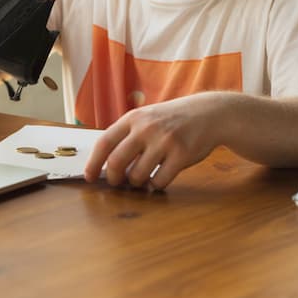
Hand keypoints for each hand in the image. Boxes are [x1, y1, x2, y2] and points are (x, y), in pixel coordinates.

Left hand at [83, 94, 221, 189]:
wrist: (209, 113)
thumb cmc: (172, 119)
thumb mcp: (147, 118)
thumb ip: (127, 135)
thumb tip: (105, 164)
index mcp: (133, 118)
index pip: (104, 142)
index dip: (93, 163)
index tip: (89, 177)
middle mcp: (146, 128)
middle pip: (117, 162)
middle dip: (114, 178)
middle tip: (118, 183)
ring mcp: (164, 141)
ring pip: (138, 175)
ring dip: (137, 183)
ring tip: (143, 178)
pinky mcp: (182, 154)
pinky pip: (160, 180)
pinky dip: (156, 184)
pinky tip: (159, 178)